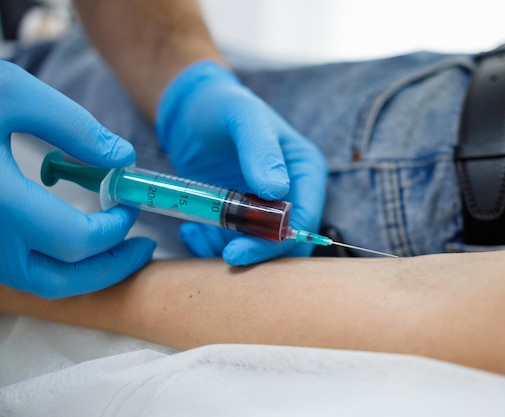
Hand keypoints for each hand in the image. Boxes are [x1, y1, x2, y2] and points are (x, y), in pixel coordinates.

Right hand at [0, 61, 155, 298]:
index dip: (116, 227)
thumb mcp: (13, 92)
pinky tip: (78, 238)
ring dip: (84, 273)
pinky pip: (18, 269)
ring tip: (119, 247)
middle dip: (109, 268)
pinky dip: (56, 264)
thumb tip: (123, 158)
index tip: (130, 202)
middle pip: (58, 282)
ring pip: (36, 283)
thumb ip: (73, 126)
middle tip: (143, 249)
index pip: (75, 240)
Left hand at [156, 61, 326, 264]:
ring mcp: (265, 208)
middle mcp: (292, 193)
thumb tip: (277, 191)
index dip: (276, 241)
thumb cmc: (221, 105)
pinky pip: (233, 244)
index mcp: (305, 170)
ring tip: (197, 233)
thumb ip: (260, 150)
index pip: (304, 218)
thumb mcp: (243, 117)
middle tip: (226, 256)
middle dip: (257, 254)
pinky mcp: (240, 215)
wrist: (189, 110)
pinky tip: (191, 229)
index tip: (240, 250)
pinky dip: (211, 245)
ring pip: (258, 249)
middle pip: (286, 242)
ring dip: (227, 250)